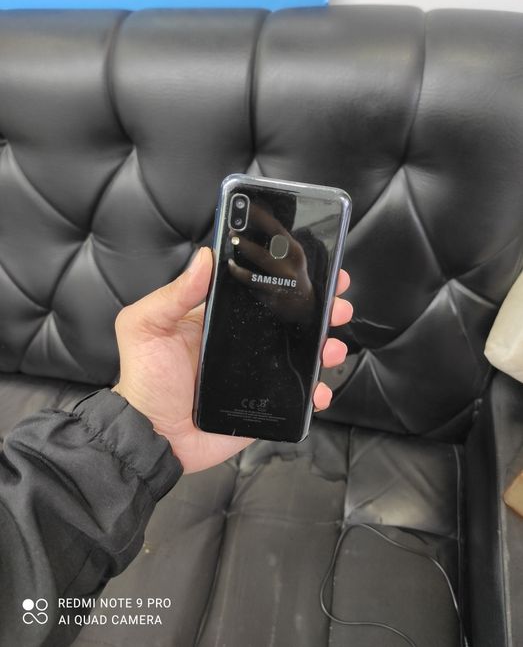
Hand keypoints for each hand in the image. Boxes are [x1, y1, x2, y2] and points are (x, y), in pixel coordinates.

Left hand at [113, 247, 352, 472]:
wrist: (151, 435)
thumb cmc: (145, 380)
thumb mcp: (147, 327)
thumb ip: (173, 294)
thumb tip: (204, 258)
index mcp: (219, 319)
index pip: (259, 291)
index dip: (288, 279)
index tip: (314, 270)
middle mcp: (242, 342)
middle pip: (289, 320)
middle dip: (320, 310)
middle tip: (338, 305)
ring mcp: (256, 372)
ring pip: (301, 354)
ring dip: (325, 347)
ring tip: (333, 346)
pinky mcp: (264, 402)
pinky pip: (297, 393)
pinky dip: (316, 391)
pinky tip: (320, 388)